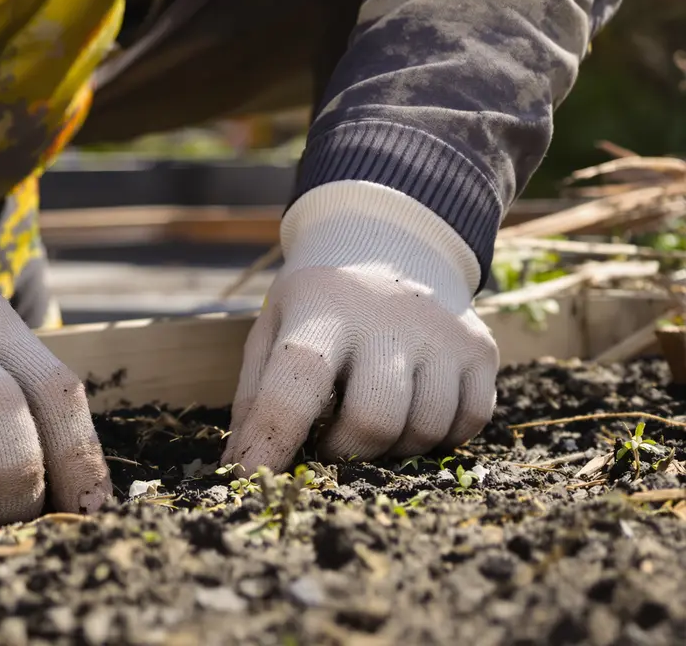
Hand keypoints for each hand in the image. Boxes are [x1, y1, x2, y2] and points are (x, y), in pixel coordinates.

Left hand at [222, 181, 498, 472]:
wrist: (391, 246)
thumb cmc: (318, 307)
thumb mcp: (273, 330)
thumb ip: (256, 397)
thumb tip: (242, 468)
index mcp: (322, 310)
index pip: (295, 385)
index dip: (273, 441)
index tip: (253, 478)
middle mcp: (388, 318)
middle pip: (374, 421)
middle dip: (346, 453)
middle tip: (331, 444)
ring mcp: (442, 332)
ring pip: (426, 430)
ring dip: (393, 448)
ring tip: (371, 422)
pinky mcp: (481, 348)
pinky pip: (468, 423)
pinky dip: (439, 437)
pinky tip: (413, 412)